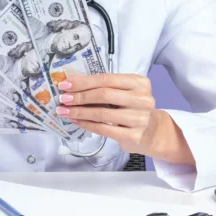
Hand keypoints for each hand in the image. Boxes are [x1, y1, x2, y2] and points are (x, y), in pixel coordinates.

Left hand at [55, 74, 191, 162]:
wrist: (153, 132)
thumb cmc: (133, 108)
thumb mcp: (125, 92)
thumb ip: (106, 87)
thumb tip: (73, 86)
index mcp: (139, 82)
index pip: (106, 79)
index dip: (84, 82)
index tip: (65, 85)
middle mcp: (142, 99)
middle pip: (104, 95)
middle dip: (79, 96)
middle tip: (63, 99)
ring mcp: (139, 118)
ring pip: (102, 114)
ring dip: (80, 112)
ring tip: (65, 111)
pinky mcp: (133, 135)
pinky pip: (104, 129)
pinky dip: (87, 124)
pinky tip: (77, 121)